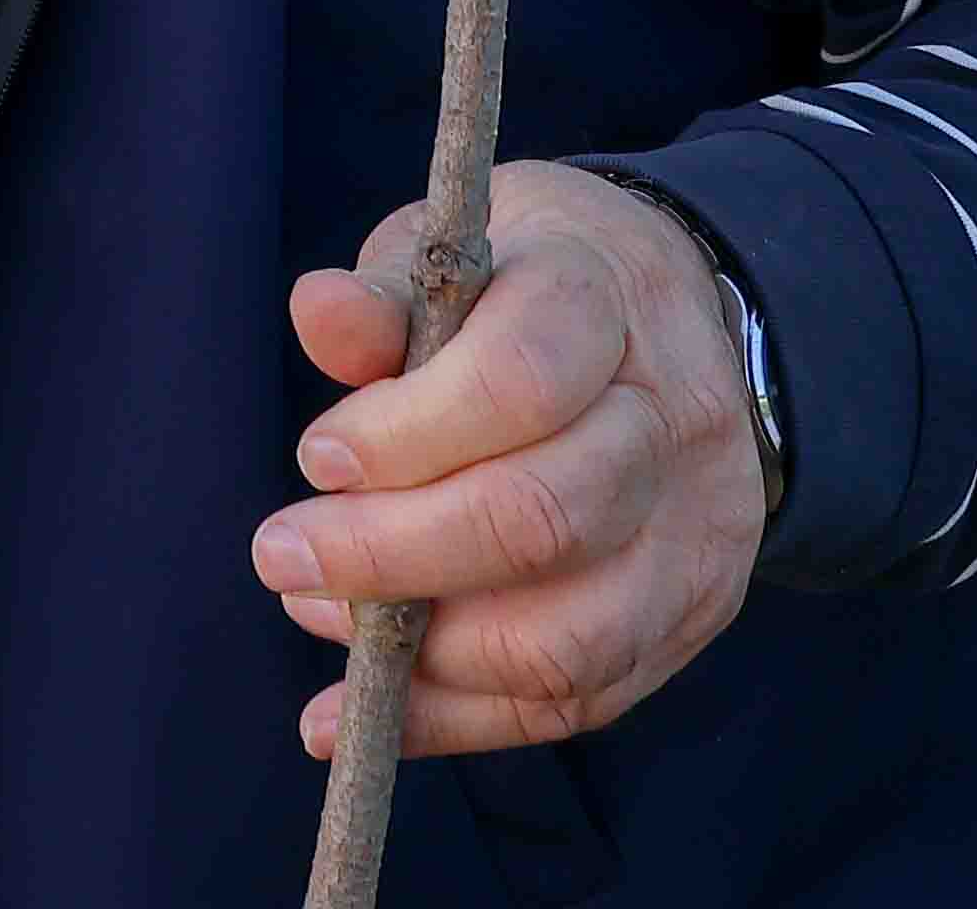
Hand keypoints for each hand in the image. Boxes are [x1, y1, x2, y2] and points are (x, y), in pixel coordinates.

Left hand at [257, 162, 771, 760]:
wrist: (668, 323)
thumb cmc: (525, 289)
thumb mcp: (456, 256)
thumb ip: (386, 300)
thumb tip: (316, 312)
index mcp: (608, 304)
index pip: (519, 383)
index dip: (404, 434)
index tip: (315, 459)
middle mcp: (674, 425)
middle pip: (545, 519)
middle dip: (392, 553)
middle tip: (280, 553)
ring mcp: (697, 534)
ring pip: (569, 637)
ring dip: (423, 652)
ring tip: (318, 612)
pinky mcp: (687, 616)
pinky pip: (573, 702)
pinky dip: (452, 720)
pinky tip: (357, 714)